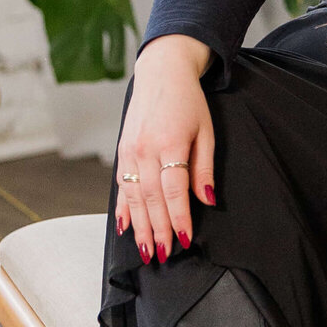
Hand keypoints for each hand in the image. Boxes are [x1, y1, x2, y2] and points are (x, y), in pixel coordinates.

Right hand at [116, 34, 215, 261]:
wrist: (162, 71)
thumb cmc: (189, 101)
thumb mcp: (206, 131)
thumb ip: (204, 167)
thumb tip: (206, 200)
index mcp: (170, 144)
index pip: (174, 191)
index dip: (179, 218)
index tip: (185, 240)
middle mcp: (145, 149)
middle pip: (151, 199)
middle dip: (158, 230)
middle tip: (164, 255)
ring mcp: (129, 150)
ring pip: (133, 196)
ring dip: (139, 226)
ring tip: (146, 250)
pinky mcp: (122, 150)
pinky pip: (120, 185)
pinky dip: (123, 207)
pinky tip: (124, 226)